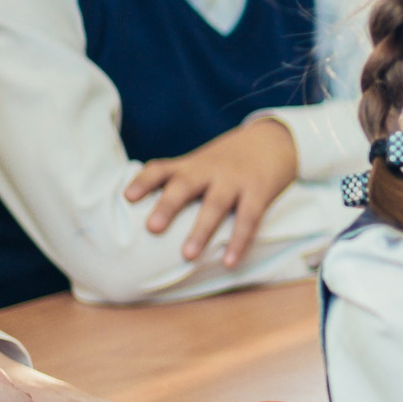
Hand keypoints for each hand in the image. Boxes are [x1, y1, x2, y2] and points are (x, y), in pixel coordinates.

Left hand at [125, 118, 299, 269]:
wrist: (274, 139)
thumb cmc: (230, 159)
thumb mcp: (202, 162)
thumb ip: (178, 179)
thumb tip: (142, 210)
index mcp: (192, 165)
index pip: (161, 168)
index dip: (144, 182)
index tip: (128, 197)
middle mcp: (210, 169)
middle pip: (185, 185)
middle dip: (168, 206)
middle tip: (152, 228)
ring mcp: (235, 179)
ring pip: (215, 204)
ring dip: (201, 230)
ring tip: (188, 255)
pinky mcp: (260, 190)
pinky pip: (249, 218)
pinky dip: (239, 241)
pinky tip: (230, 262)